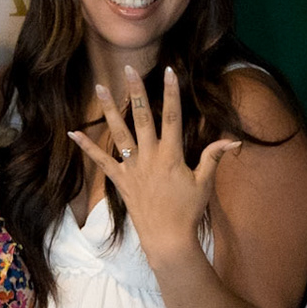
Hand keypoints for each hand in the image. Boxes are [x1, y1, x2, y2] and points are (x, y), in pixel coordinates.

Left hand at [68, 65, 239, 260]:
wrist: (167, 239)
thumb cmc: (188, 211)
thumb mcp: (204, 183)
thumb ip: (213, 157)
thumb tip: (232, 139)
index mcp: (171, 155)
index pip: (173, 116)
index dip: (171, 92)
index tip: (169, 71)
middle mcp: (149, 156)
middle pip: (142, 117)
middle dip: (136, 91)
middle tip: (129, 69)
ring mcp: (132, 167)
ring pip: (118, 132)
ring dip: (109, 108)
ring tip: (100, 86)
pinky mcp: (120, 180)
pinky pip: (100, 161)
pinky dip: (87, 146)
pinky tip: (73, 132)